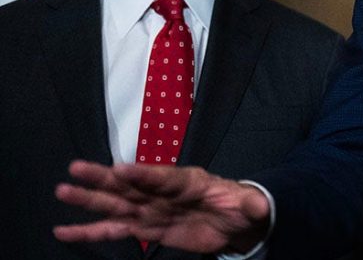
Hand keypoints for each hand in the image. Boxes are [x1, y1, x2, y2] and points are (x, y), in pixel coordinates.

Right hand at [54, 160, 270, 253]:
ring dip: (89, 201)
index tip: (119, 168)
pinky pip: (115, 230)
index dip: (142, 174)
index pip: (162, 177)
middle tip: (75, 169)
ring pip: (116, 205)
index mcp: (187, 181)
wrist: (234, 222)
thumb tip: (261, 206)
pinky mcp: (146, 229)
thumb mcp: (250, 205)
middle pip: (130, 185)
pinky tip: (66, 231)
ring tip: (62, 193)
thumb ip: (252, 204)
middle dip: (103, 178)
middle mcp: (162, 192)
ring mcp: (151, 210)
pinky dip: (90, 231)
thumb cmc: (240, 206)